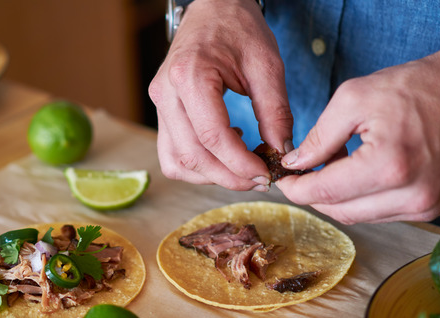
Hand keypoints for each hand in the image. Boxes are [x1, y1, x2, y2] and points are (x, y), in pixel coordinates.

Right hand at [148, 0, 292, 190]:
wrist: (213, 7)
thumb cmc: (239, 28)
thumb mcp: (267, 65)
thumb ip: (275, 111)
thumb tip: (281, 153)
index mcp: (190, 75)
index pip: (212, 136)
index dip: (239, 164)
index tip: (266, 175)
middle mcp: (166, 93)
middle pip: (192, 156)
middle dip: (228, 176)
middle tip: (260, 178)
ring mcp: (159, 104)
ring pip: (177, 162)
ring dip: (211, 176)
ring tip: (242, 166)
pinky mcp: (162, 112)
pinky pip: (172, 154)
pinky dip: (197, 165)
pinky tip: (223, 151)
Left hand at [277, 21, 439, 223]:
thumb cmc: (415, 87)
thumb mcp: (354, 99)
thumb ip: (319, 137)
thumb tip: (295, 164)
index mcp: (389, 166)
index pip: (326, 192)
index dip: (297, 189)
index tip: (283, 180)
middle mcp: (411, 195)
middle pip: (340, 211)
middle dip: (315, 194)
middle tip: (304, 171)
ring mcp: (426, 205)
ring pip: (359, 216)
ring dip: (339, 197)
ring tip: (336, 165)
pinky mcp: (433, 207)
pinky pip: (381, 213)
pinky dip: (362, 198)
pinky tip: (360, 173)